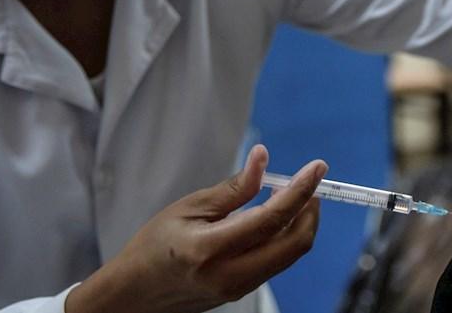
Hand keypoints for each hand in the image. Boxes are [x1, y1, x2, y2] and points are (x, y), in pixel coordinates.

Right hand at [65, 146, 325, 312]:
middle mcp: (230, 275)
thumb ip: (233, 188)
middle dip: (311, 210)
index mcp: (211, 249)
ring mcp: (238, 288)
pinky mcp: (242, 292)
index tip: (318, 167)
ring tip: (288, 197)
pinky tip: (274, 218)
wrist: (134, 294)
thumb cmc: (154, 245)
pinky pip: (277, 262)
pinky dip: (285, 237)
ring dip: (300, 223)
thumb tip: (263, 158)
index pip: (272, 218)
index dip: (301, 190)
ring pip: (290, 255)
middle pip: (294, 244)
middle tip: (308, 183)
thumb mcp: (189, 208)